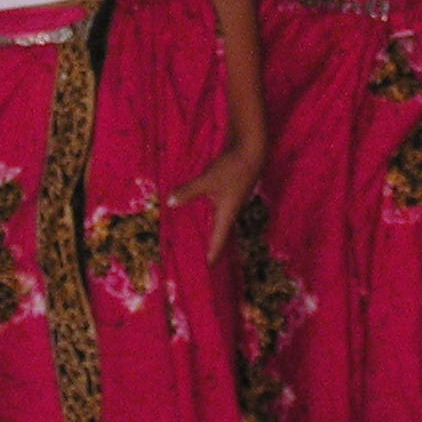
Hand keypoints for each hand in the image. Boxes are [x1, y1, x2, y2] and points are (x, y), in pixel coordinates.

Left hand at [170, 140, 263, 263]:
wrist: (251, 150)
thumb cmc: (232, 168)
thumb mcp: (207, 180)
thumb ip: (188, 192)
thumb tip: (169, 203)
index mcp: (227, 215)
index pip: (218, 243)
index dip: (211, 257)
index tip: (204, 272)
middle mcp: (230, 213)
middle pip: (220, 237)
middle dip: (210, 250)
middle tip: (199, 264)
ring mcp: (231, 203)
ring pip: (219, 225)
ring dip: (210, 235)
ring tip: (198, 244)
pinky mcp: (229, 193)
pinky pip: (218, 213)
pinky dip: (209, 220)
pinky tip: (201, 217)